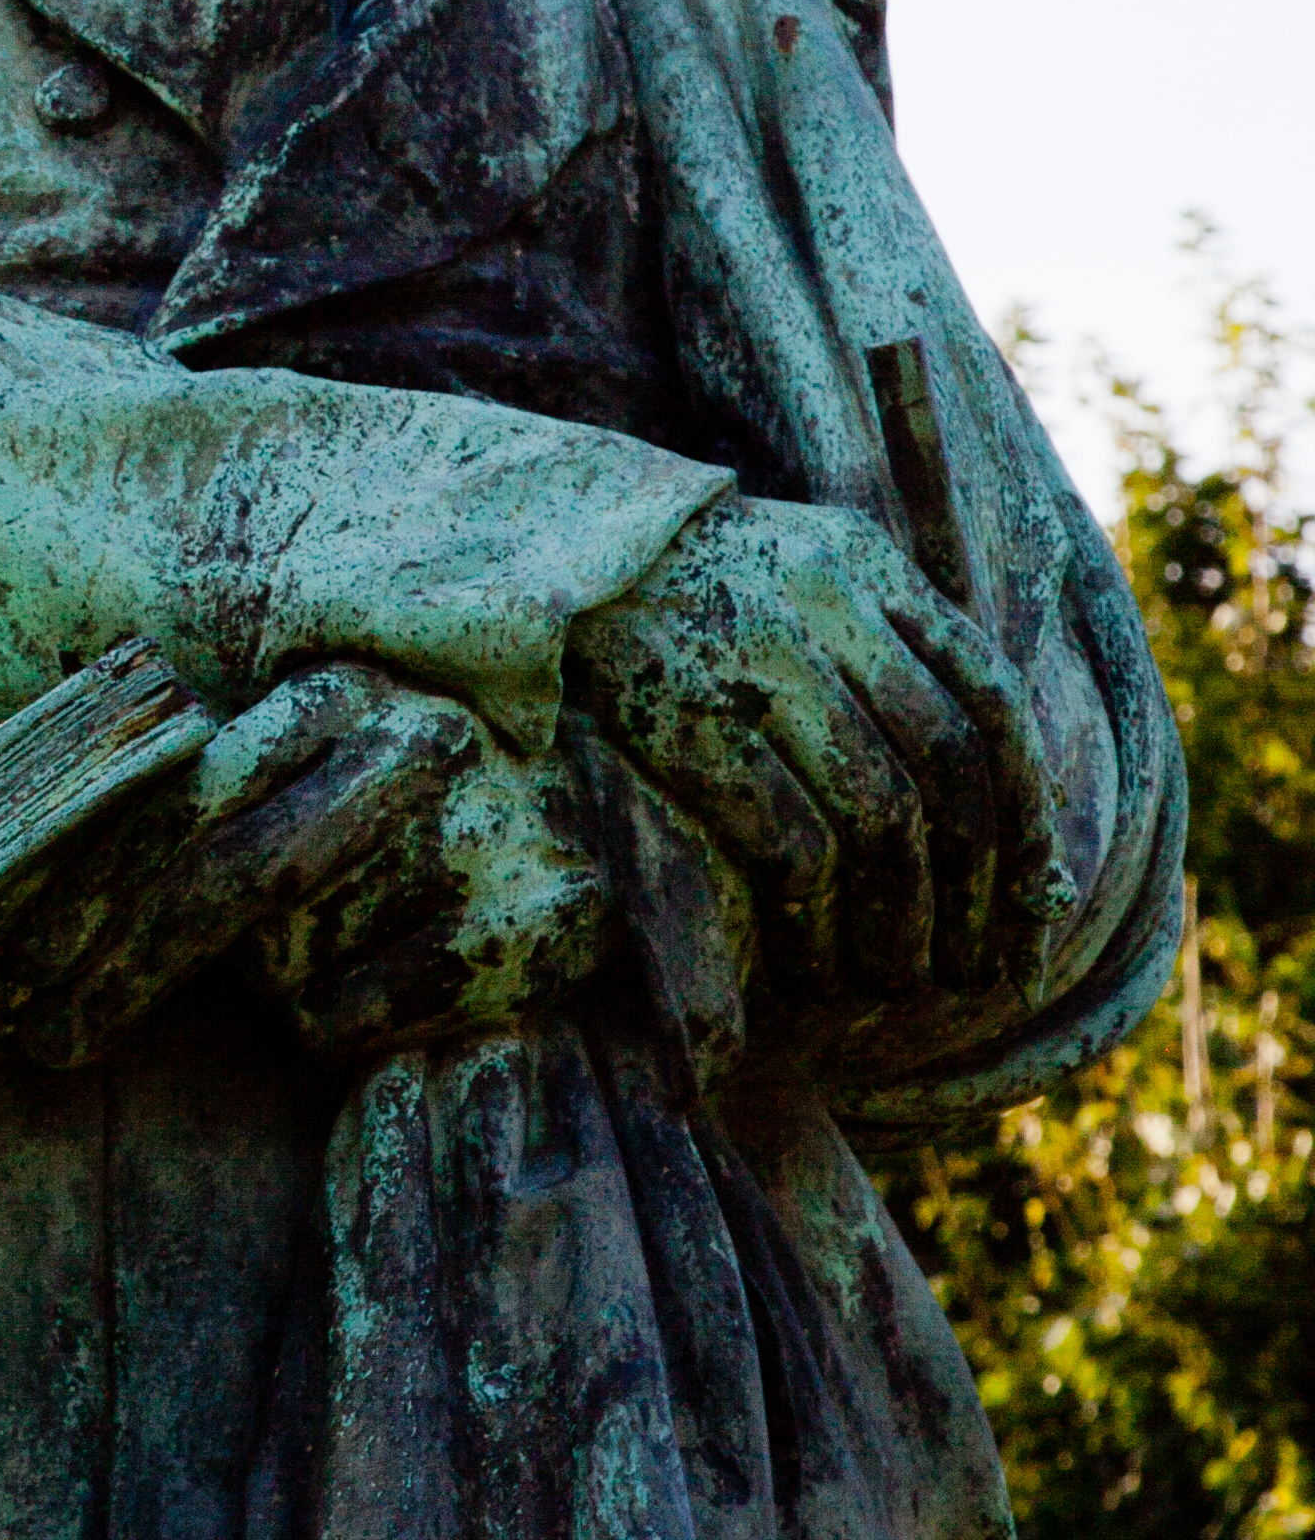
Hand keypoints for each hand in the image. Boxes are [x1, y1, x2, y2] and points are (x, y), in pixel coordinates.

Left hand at [13, 662, 604, 1073]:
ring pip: (293, 960)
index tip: (26, 966)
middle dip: (125, 972)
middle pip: (236, 881)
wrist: (569, 818)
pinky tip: (360, 983)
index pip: (190, 794)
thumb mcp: (287, 765)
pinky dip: (327, 1021)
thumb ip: (183, 809)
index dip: (96, 887)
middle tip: (50, 1040)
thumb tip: (34, 928)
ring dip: (261, 983)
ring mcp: (484, 832)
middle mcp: (416, 744)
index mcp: (336, 688)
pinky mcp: (534, 919)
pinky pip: (360, 1013)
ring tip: (294, 961)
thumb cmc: (378, 807)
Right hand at [566, 494, 1060, 1023]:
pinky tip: (811, 963)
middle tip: (973, 973)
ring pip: (879, 808)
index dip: (1027, 817)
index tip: (1037, 913)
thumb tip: (1005, 829)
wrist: (503, 560)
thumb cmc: (654, 605)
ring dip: (901, 915)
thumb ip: (876, 665)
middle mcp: (818, 594)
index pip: (988, 698)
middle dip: (976, 885)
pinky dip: (816, 914)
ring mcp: (745, 650)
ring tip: (897, 980)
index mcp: (859, 562)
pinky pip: (786, 836)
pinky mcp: (676, 711)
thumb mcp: (777, 593)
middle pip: (946, 760)